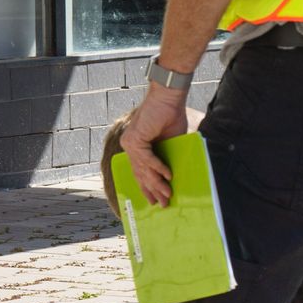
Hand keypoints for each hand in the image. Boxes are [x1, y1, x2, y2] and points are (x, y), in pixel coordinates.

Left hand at [121, 83, 188, 206]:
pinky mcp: (135, 139)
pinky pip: (147, 159)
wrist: (168, 98)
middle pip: (140, 174)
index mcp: (136, 146)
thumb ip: (167, 156)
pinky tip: (168, 176)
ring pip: (144, 169)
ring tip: (168, 195)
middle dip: (152, 190)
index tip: (155, 200)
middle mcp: (129, 145)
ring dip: (157, 183)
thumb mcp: (170, 141)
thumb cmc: (170, 115)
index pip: (139, 171)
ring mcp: (130, 142)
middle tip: (162, 204)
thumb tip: (172, 175)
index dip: (147, 187)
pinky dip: (158, 168)